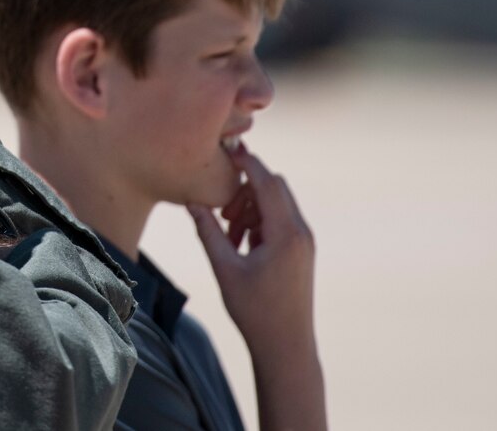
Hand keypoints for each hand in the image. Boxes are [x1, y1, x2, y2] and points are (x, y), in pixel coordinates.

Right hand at [187, 143, 317, 365]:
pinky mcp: (302, 251)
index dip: (246, 162)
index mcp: (286, 233)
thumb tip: (192, 201)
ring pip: (277, 203)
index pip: (267, 181)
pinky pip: (281, 220)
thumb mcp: (225, 269)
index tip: (225, 151)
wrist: (287, 346)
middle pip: (275, 187)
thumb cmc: (255, 311)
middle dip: (246, 188)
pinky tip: (241, 243)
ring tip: (228, 233)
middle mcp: (301, 232)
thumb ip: (208, 231)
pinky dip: (259, 221)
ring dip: (251, 207)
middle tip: (221, 210)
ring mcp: (304, 242)